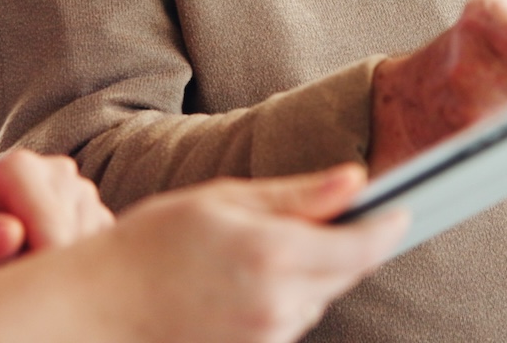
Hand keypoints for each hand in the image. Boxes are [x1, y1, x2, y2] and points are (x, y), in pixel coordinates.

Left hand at [0, 149, 113, 274]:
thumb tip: (10, 235)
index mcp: (20, 168)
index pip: (51, 227)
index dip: (40, 265)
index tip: (19, 286)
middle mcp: (58, 170)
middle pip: (72, 236)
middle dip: (49, 265)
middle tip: (17, 274)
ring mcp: (82, 188)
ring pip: (89, 243)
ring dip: (64, 264)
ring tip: (27, 263)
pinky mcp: (97, 210)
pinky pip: (102, 246)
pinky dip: (77, 262)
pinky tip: (47, 260)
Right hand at [0, 163, 406, 342]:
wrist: (105, 308)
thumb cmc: (154, 243)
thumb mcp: (223, 200)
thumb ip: (295, 195)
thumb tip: (354, 179)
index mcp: (273, 256)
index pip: (361, 248)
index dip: (387, 226)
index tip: (401, 206)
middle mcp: (281, 306)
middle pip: (345, 272)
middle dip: (345, 241)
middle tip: (323, 208)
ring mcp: (270, 338)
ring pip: (321, 296)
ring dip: (314, 267)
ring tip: (259, 241)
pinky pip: (294, 318)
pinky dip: (289, 291)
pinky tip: (246, 273)